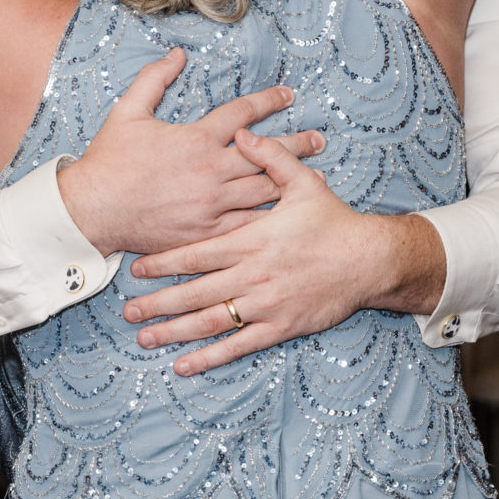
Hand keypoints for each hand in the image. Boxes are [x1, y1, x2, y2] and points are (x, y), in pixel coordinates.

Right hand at [54, 50, 324, 257]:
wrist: (92, 211)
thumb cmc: (108, 162)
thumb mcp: (127, 112)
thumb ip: (154, 79)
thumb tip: (177, 53)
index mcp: (196, 139)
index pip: (243, 113)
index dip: (269, 100)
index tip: (288, 94)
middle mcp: (211, 170)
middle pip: (266, 153)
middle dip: (296, 143)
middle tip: (319, 138)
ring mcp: (212, 204)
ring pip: (264, 189)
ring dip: (292, 180)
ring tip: (317, 176)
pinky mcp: (207, 232)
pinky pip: (248, 224)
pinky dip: (271, 218)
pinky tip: (289, 214)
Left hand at [122, 131, 443, 374]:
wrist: (369, 259)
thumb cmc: (334, 221)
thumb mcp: (303, 183)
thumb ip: (269, 158)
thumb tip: (241, 133)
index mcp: (253, 240)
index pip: (198, 254)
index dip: (164, 263)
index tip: (137, 269)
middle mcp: (254, 275)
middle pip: (195, 292)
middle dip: (159, 302)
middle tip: (128, 310)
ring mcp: (266, 304)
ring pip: (212, 322)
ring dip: (175, 332)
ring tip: (144, 337)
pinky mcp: (281, 327)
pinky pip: (239, 346)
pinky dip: (210, 357)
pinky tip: (184, 365)